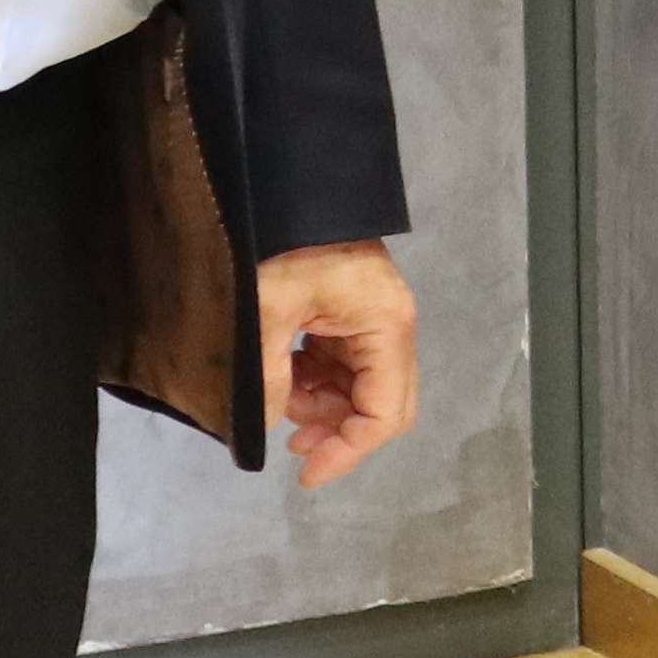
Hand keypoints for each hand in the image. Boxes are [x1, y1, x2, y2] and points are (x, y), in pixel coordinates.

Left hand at [256, 241, 420, 487]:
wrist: (285, 183)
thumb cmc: (282, 242)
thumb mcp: (267, 309)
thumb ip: (268, 376)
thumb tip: (267, 427)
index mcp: (385, 326)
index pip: (385, 412)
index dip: (348, 451)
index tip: (305, 474)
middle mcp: (391, 326)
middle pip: (383, 404)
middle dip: (338, 430)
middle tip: (293, 445)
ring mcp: (373, 318)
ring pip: (362, 387)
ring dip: (323, 405)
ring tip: (280, 400)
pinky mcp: (353, 311)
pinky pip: (345, 364)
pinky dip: (316, 380)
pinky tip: (285, 376)